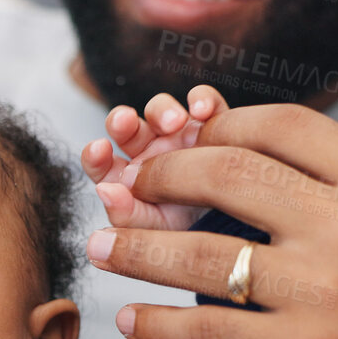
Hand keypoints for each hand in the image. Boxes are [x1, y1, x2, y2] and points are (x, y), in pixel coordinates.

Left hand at [80, 85, 228, 232]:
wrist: (242, 235)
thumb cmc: (193, 239)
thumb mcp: (158, 233)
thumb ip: (127, 215)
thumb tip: (104, 192)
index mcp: (131, 179)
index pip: (102, 163)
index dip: (95, 154)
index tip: (98, 149)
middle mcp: (153, 155)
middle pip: (128, 127)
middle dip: (123, 121)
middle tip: (125, 121)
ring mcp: (182, 138)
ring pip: (164, 110)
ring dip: (163, 110)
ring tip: (173, 121)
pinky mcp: (215, 126)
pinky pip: (206, 103)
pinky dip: (203, 99)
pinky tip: (202, 110)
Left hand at [82, 102, 337, 338]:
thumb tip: (287, 169)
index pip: (280, 127)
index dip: (220, 128)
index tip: (187, 139)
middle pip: (225, 174)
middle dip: (161, 174)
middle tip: (127, 185)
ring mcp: (323, 291)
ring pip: (200, 252)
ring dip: (137, 247)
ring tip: (103, 246)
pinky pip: (207, 330)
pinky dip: (158, 323)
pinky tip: (133, 319)